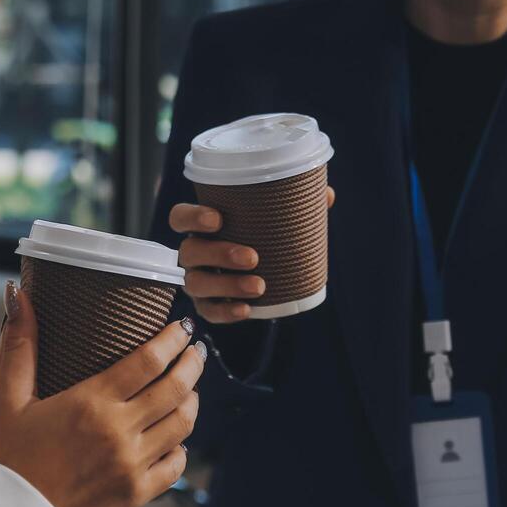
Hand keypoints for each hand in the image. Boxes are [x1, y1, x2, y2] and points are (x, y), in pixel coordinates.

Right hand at [0, 282, 204, 506]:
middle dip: (193, 362)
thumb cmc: (5, 462)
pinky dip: (181, 446)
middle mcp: (119, 432)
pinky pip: (177, 464)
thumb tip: (18, 296)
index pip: (149, 360)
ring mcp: (132, 465)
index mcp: (90, 403)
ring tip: (189, 388)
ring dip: (192, 400)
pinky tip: (175, 437)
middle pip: (176, 387)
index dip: (173, 339)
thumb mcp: (6, 400)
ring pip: (183, 424)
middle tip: (196, 350)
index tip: (183, 327)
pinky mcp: (138, 495)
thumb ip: (19, 347)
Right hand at [171, 187, 335, 323]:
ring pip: (197, 284)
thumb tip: (326, 194)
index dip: (192, 218)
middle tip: (253, 256)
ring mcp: (197, 280)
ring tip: (260, 286)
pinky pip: (209, 312)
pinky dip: (227, 312)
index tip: (218, 219)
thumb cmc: (262, 237)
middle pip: (190, 252)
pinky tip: (247, 309)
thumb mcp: (275, 219)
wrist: (263, 274)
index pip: (180, 217)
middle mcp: (193, 253)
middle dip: (219, 254)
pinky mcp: (207, 306)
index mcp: (202, 226)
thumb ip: (295, 204)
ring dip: (227, 285)